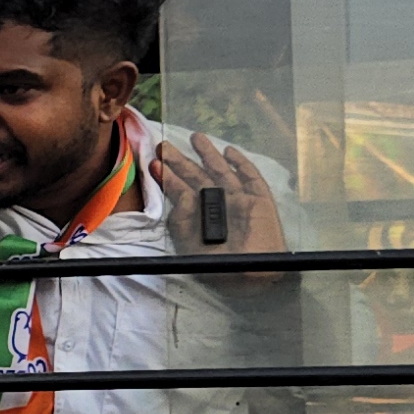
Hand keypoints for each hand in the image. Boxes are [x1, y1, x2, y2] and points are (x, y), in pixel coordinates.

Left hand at [149, 129, 289, 267]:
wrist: (252, 276)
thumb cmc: (219, 267)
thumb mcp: (190, 245)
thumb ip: (182, 221)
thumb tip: (176, 198)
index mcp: (198, 215)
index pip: (180, 190)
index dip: (167, 176)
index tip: (154, 163)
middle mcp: (216, 203)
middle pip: (196, 175)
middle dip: (181, 160)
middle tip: (165, 144)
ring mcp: (238, 199)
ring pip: (221, 170)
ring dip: (208, 153)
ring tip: (195, 137)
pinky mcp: (259, 200)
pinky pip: (251, 177)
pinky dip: (241, 163)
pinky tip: (229, 151)